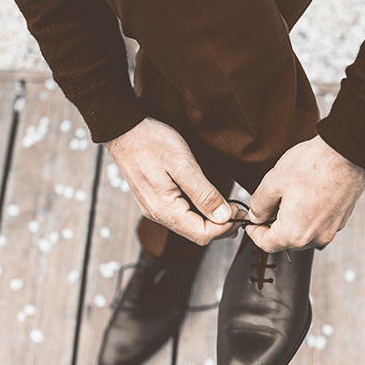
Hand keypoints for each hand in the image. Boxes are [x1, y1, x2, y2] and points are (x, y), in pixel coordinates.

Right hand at [106, 117, 244, 245]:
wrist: (124, 130)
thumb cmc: (151, 142)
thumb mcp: (183, 164)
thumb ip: (203, 193)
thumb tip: (223, 217)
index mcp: (164, 210)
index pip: (201, 234)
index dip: (225, 227)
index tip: (239, 212)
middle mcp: (158, 214)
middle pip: (196, 233)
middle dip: (221, 226)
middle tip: (238, 209)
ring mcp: (155, 208)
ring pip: (189, 225)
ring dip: (210, 220)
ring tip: (228, 206)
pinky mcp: (155, 200)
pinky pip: (181, 215)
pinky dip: (198, 212)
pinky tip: (208, 201)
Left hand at [245, 135, 364, 252]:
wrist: (347, 153)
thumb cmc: (312, 166)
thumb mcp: (273, 182)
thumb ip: (259, 205)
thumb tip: (256, 215)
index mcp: (294, 234)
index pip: (266, 244)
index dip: (254, 232)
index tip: (251, 221)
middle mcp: (315, 238)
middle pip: (286, 241)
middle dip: (274, 225)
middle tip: (270, 203)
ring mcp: (331, 230)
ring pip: (303, 232)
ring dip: (293, 220)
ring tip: (291, 195)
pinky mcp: (341, 220)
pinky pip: (318, 224)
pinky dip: (309, 214)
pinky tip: (308, 193)